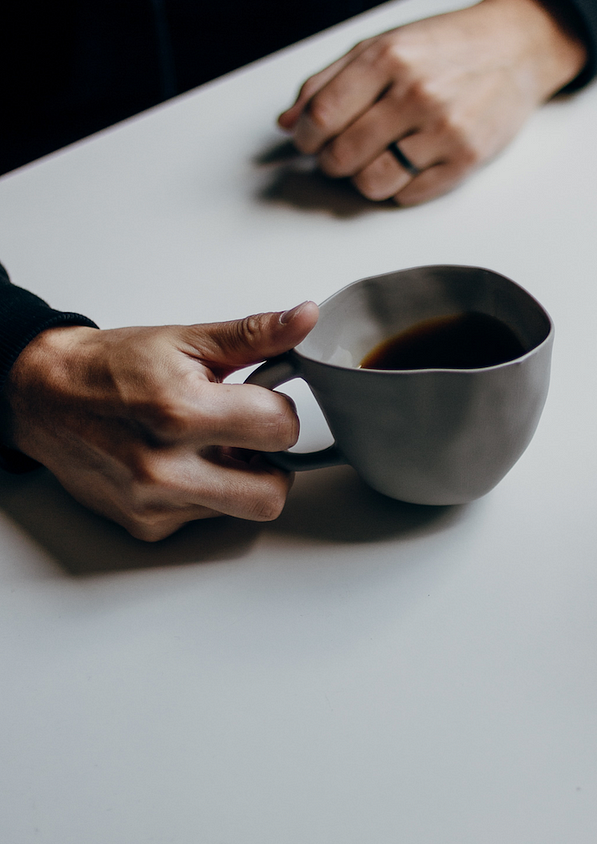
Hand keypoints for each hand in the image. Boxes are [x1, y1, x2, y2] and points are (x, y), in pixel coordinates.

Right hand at [0, 302, 318, 540]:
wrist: (46, 395)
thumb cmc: (113, 367)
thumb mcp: (187, 341)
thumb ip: (255, 336)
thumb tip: (303, 319)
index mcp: (181, 411)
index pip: (280, 429)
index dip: (280, 412)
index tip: (262, 402)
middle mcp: (165, 466)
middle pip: (271, 494)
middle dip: (273, 466)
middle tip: (249, 439)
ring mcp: (154, 502)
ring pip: (240, 510)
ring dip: (238, 480)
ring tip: (209, 447)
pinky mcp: (146, 525)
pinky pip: (204, 519)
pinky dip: (204, 495)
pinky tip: (182, 466)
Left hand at [277, 0, 585, 204]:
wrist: (515, 48)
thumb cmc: (445, 46)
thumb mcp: (382, 44)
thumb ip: (329, 80)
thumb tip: (288, 122)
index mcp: (389, 57)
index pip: (323, 115)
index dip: (306, 136)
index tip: (308, 140)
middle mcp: (417, 94)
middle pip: (343, 155)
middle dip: (330, 162)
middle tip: (337, 154)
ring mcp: (444, 130)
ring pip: (373, 183)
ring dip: (361, 180)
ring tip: (370, 162)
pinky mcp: (466, 159)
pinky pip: (409, 196)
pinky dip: (397, 188)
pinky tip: (403, 165)